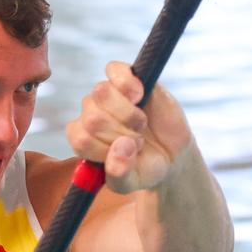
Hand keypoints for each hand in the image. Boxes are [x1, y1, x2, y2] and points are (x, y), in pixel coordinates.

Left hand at [65, 61, 193, 193]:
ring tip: (141, 124)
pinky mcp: (126, 77)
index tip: (125, 156)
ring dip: (128, 114)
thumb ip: (119, 173)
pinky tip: (140, 96)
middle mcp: (91, 114)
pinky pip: (114, 70)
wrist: (171, 154)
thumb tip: (121, 147)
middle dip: (121, 134)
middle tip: (138, 142)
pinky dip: (127, 84)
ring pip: (102, 94)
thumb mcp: (130, 182)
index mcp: (84, 139)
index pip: (79, 139)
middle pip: (92, 118)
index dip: (104, 149)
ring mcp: (107, 95)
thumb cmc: (144, 168)